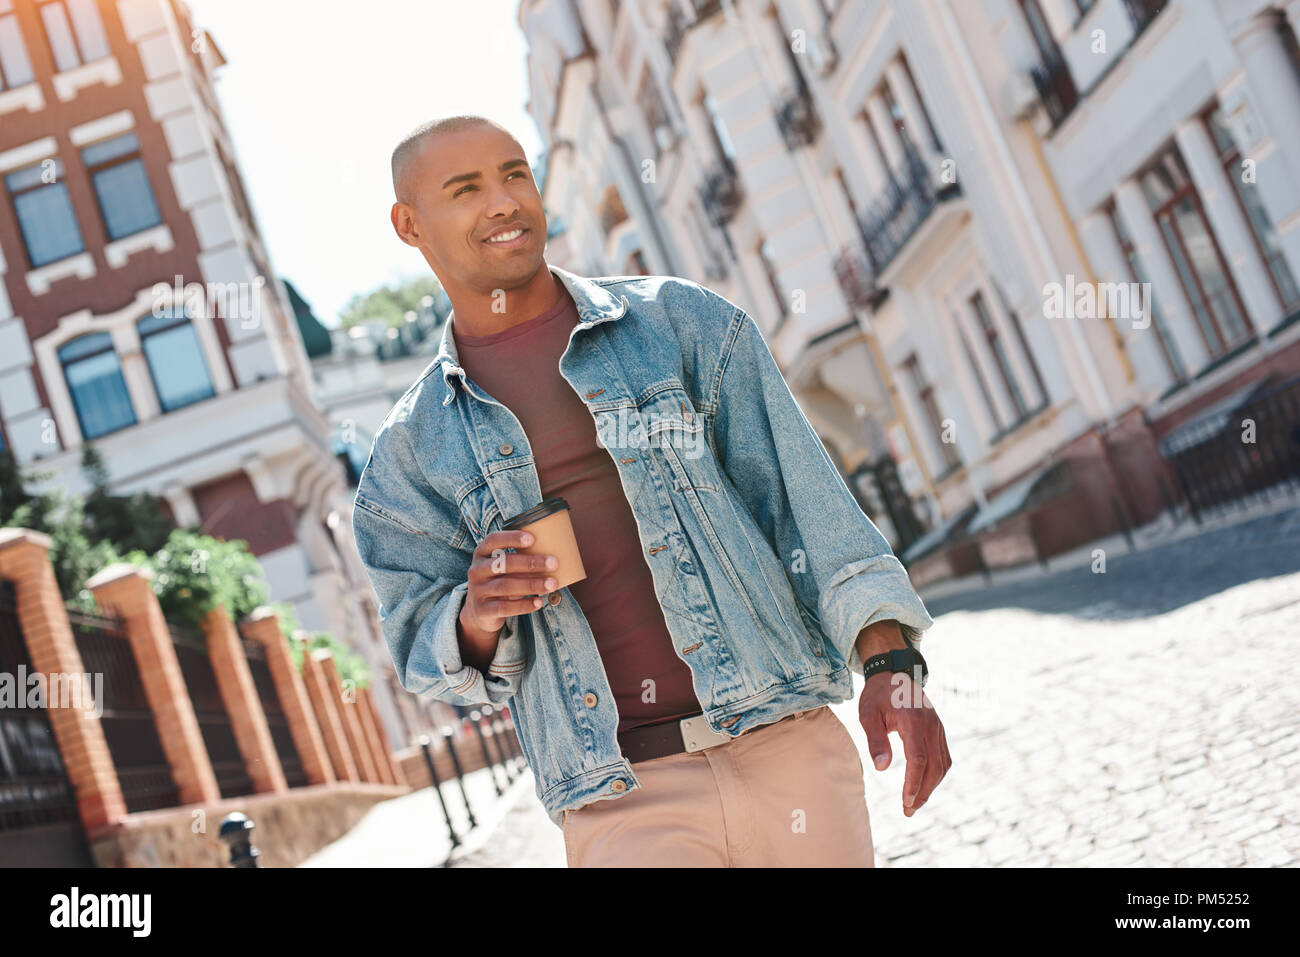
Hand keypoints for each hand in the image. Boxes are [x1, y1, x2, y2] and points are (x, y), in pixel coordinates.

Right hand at [460, 529, 559, 637]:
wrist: (478, 612)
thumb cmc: (499, 581)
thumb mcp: (502, 568)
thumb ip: (519, 560)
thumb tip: (552, 558)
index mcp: (481, 553)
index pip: (493, 540)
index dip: (512, 538)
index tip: (532, 538)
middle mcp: (476, 570)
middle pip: (503, 563)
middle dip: (530, 563)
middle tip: (554, 563)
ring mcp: (477, 590)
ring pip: (506, 586)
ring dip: (532, 584)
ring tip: (553, 584)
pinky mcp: (482, 610)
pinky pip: (504, 607)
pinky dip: (524, 605)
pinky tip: (539, 602)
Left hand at [858, 667, 951, 816]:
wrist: (893, 674)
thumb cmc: (877, 696)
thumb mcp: (868, 715)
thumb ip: (875, 740)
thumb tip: (881, 768)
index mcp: (914, 720)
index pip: (918, 758)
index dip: (914, 782)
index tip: (906, 801)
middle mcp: (931, 724)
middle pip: (935, 765)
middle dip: (923, 791)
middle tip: (908, 810)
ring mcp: (938, 727)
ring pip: (942, 763)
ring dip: (931, 785)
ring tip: (915, 803)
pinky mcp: (938, 730)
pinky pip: (943, 756)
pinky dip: (936, 774)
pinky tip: (924, 785)